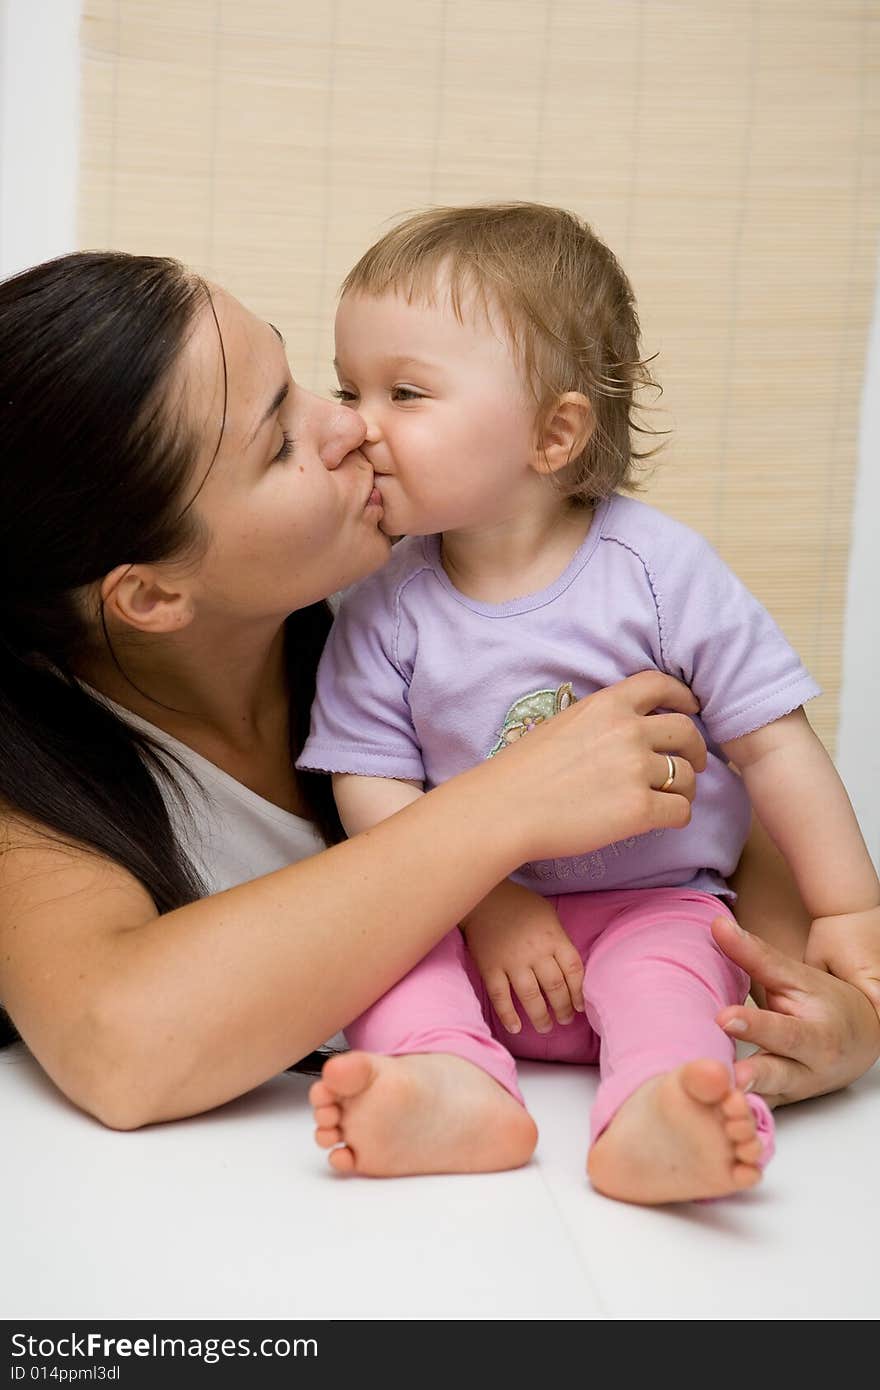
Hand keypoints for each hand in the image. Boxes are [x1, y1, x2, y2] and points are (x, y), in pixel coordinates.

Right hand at [461, 880, 583, 1034]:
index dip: (579, 992)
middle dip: (563, 1008)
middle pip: (555, 987)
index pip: (574, 970)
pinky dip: (508, 1014)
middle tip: (564, 1020)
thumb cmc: (519, 904)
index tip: (579, 1006)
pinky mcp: (490, 967)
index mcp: (553, 938)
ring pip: (530, 996)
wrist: (481, 896)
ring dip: (540, 1016)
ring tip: (546, 1028)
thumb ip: (559, 940)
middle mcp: (535, 952)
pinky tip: (515, 1027)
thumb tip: (569, 969)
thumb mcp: (547, 914)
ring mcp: (511, 961)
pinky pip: (500, 996)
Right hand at [487, 670, 706, 864]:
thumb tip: (628, 735)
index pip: (660, 685)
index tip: (691, 709)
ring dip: (683, 788)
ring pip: (686, 775)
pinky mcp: (639, 808)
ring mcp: (635, 769)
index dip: (683, 696)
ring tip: (670, 798)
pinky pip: (681, 811)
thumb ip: (601, 723)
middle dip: (695, 749)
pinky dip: (677, 816)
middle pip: (686, 731)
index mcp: (607, 705)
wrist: (504, 809)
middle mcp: (627, 730)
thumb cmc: (522, 773)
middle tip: (694, 764)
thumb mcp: (564, 725)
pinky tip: (663, 820)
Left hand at [712, 916, 879, 1106]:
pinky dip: (735, 1112)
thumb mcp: (795, 977)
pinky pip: (754, 1112)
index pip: (784, 1031)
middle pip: (777, 1075)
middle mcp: (807, 1071)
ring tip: (714, 1099)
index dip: (755, 1025)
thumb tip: (717, 926)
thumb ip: (755, 955)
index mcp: (817, 1036)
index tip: (724, 1018)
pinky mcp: (778, 1105)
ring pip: (764, 1102)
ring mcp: (792, 1093)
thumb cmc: (826, 1003)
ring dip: (738, 1103)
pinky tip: (710, 1111)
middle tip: (726, 1075)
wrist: (861, 1040)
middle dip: (753, 1078)